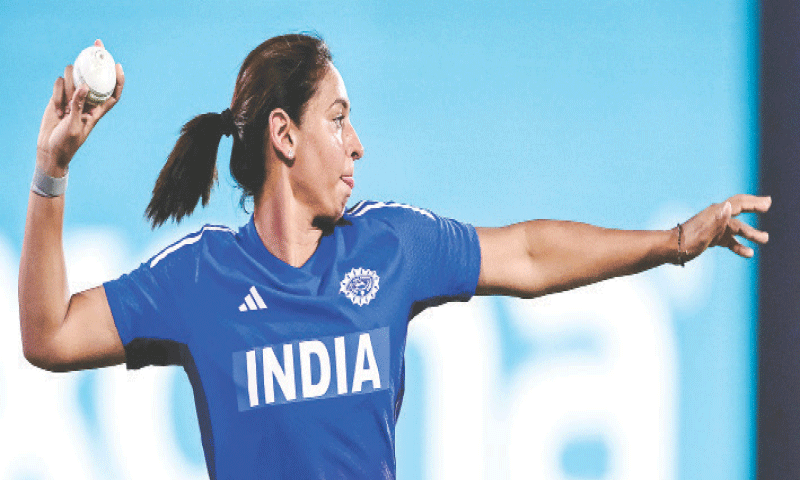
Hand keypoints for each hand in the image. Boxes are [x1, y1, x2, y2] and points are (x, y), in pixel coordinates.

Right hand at [36, 39, 123, 175]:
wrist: (50, 149)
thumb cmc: (67, 143)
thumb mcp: (74, 126)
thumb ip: (78, 106)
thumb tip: (84, 86)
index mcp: (98, 110)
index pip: (113, 92)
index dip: (119, 79)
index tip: (118, 64)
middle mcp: (87, 100)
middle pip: (95, 76)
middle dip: (96, 59)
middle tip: (97, 44)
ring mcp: (73, 97)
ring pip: (74, 76)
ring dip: (68, 87)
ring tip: (64, 108)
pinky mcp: (59, 96)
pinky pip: (59, 83)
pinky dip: (57, 93)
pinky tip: (57, 110)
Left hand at [680, 194, 770, 261]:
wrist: (670, 250)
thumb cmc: (686, 242)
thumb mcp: (704, 233)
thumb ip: (718, 220)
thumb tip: (728, 205)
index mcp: (715, 213)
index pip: (739, 203)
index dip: (754, 202)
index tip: (767, 203)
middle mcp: (716, 218)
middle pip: (739, 210)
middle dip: (754, 207)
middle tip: (768, 205)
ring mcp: (714, 228)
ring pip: (736, 229)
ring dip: (751, 233)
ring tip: (765, 239)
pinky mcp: (711, 238)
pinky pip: (728, 241)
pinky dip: (739, 246)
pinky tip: (748, 253)